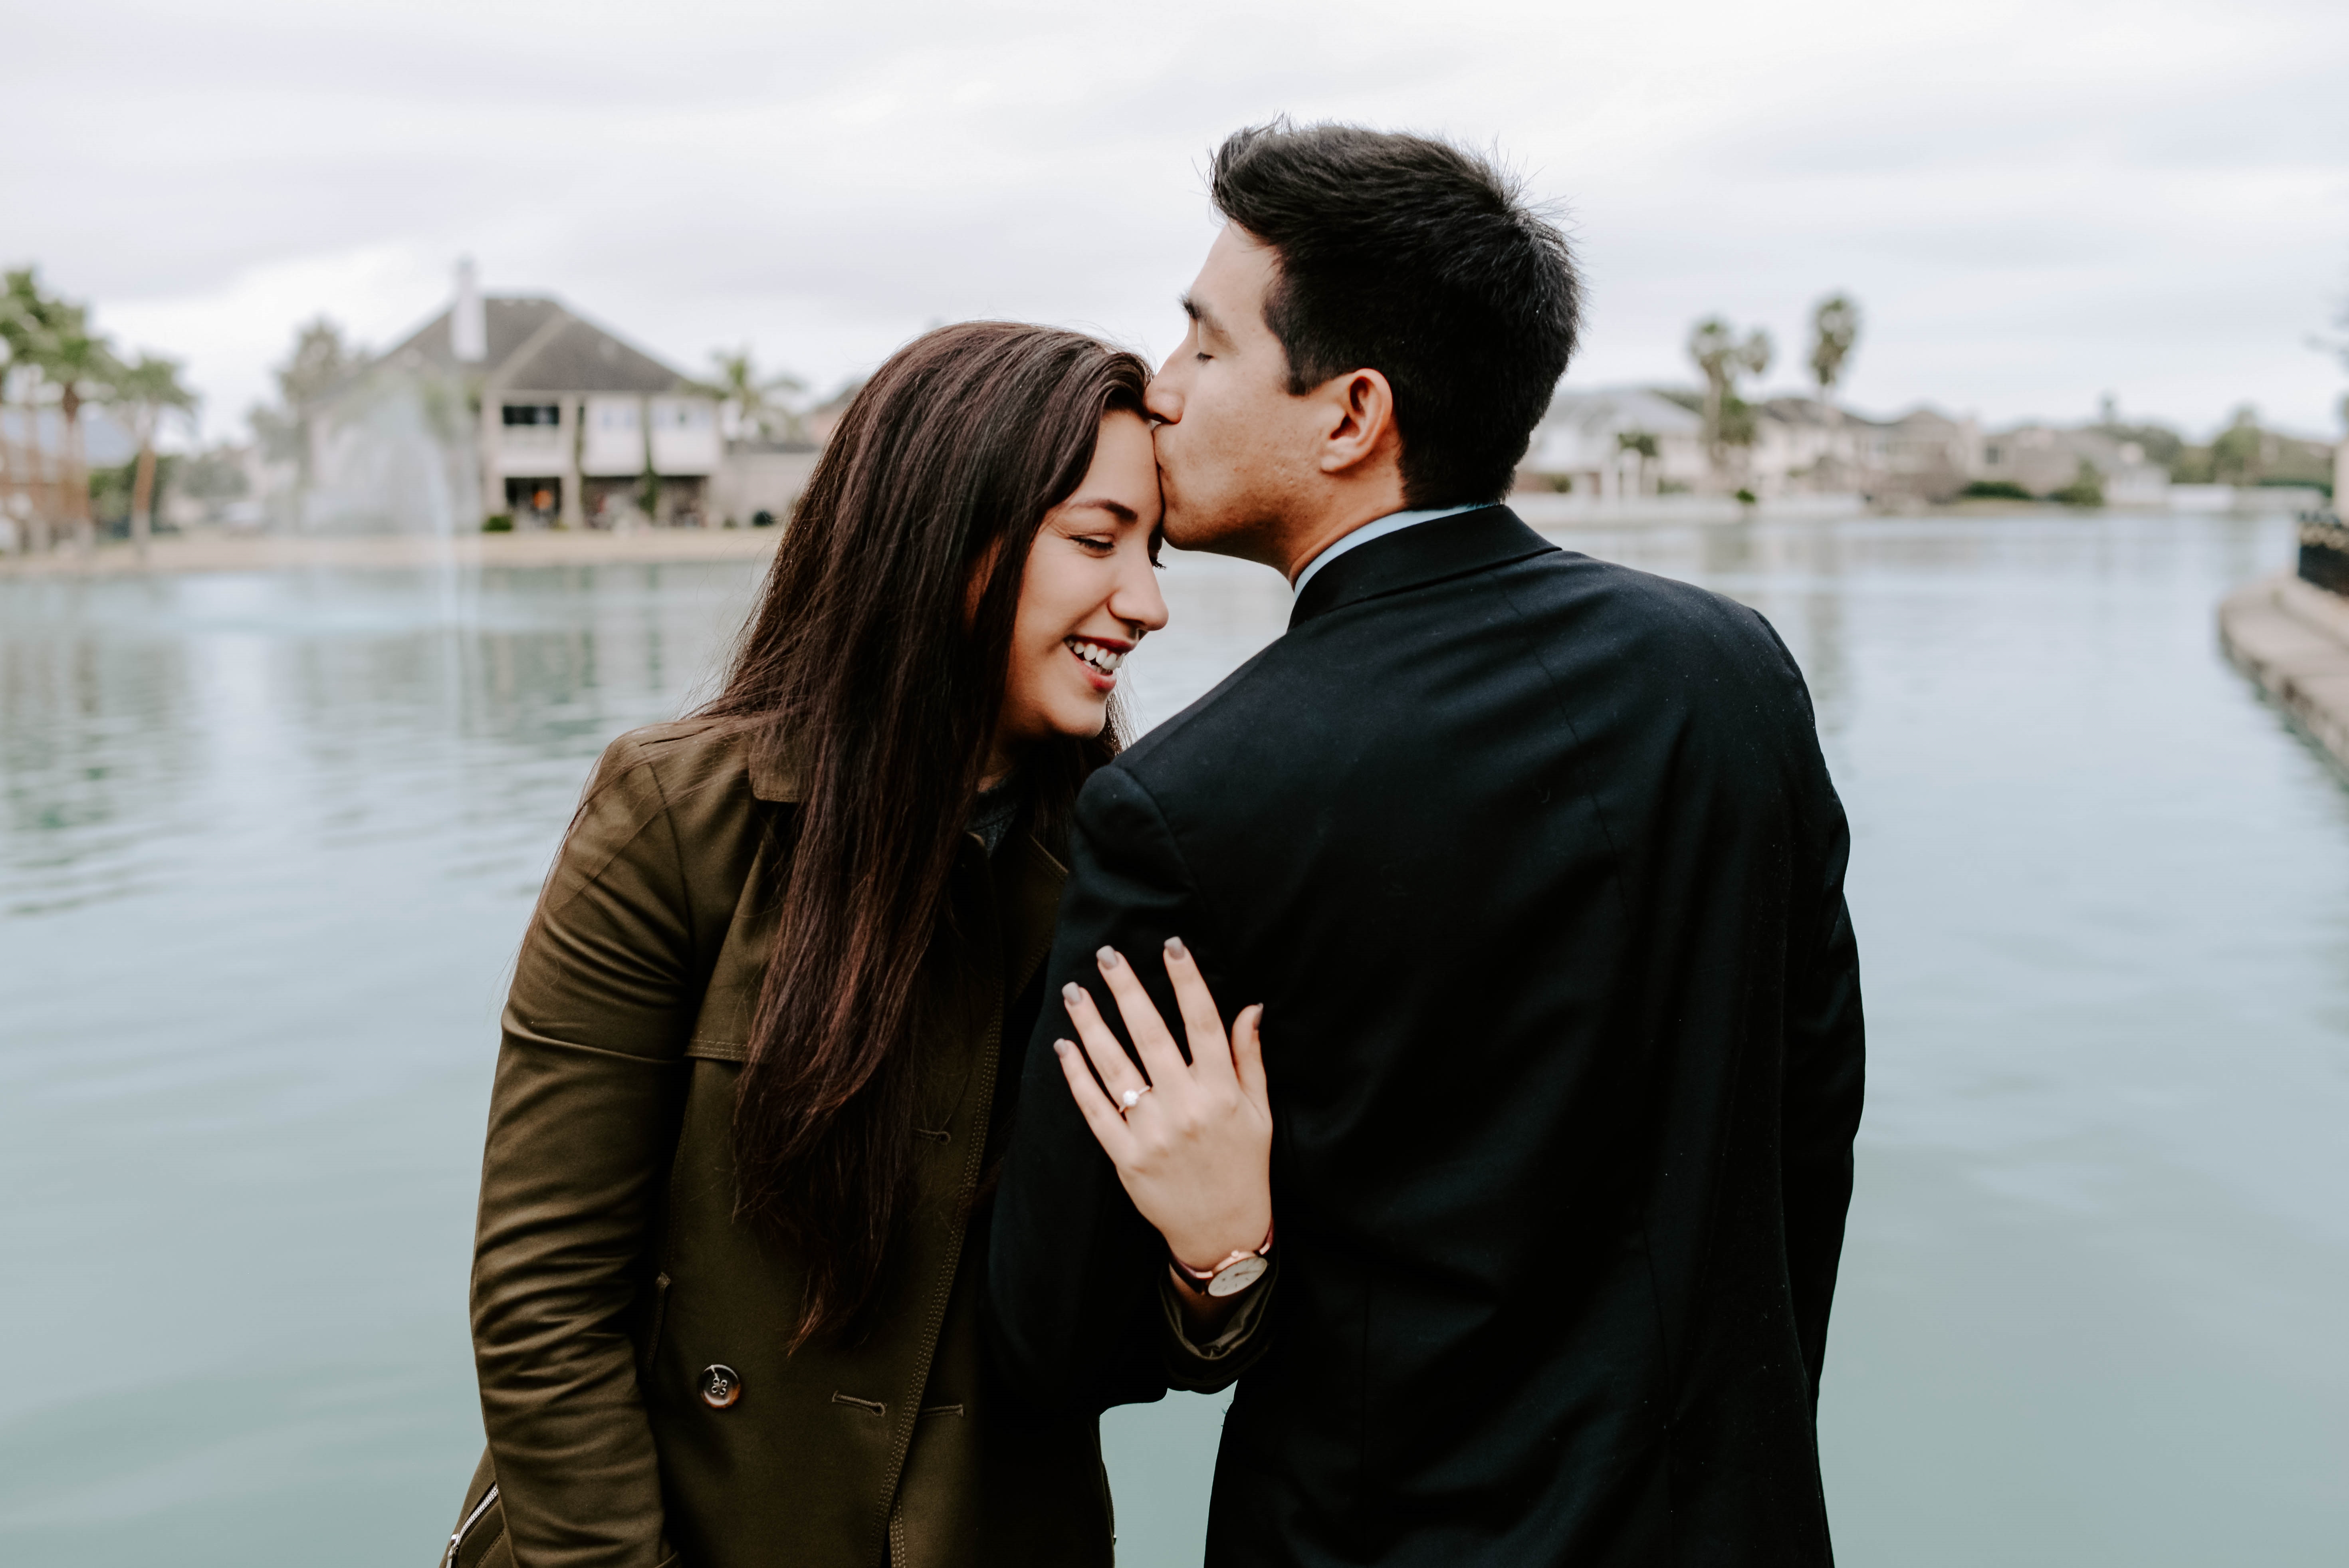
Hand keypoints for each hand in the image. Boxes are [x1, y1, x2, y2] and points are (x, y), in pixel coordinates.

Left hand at [1052, 937, 1271, 1275]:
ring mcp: (1151, 1133)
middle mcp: (1185, 1106)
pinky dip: (1076, 1076)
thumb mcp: (1260, 1112)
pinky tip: (1064, 1046)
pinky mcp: (1125, 1157)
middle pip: (1150, 1035)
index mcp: (1221, 1091)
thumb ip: (1248, 1057)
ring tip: (1074, 992)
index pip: (1202, 1022)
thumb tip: (1249, 1005)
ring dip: (1091, 1025)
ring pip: (1114, 1067)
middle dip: (1127, 989)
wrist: (1223, 1232)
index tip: (1170, 945)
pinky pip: (1094, 1109)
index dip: (1186, 981)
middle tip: (1107, 954)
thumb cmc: (1244, 1165)